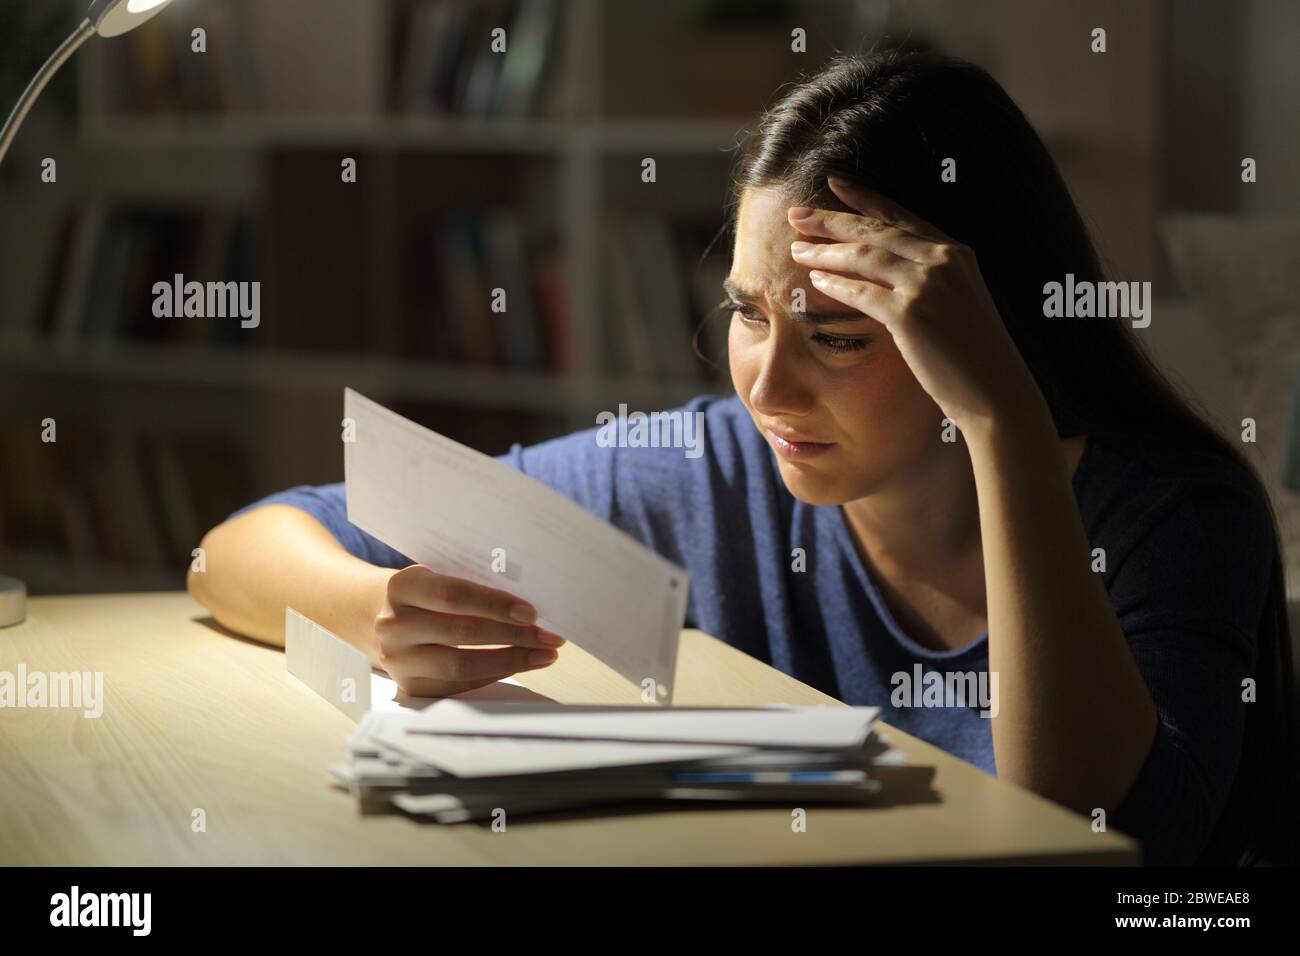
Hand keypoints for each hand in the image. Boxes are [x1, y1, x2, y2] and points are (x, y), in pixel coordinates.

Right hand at [373, 564, 564, 696]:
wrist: (369, 614)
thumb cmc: (420, 591)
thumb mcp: (434, 575)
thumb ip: (470, 584)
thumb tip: (527, 604)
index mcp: (401, 587)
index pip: (453, 596)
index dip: (494, 604)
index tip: (531, 612)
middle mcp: (393, 625)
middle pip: (461, 633)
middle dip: (513, 636)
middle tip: (549, 636)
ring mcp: (397, 659)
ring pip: (460, 666)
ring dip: (510, 661)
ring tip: (543, 654)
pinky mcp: (408, 684)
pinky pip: (457, 685)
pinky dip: (493, 675)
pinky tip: (519, 665)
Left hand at [788, 176, 1046, 434]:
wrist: (995, 390)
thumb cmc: (974, 355)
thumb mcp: (957, 302)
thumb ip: (929, 279)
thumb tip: (888, 271)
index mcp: (955, 253)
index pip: (900, 216)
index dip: (864, 198)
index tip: (834, 184)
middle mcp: (943, 260)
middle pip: (875, 230)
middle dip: (831, 219)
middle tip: (797, 213)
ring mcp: (927, 285)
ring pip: (863, 256)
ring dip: (825, 250)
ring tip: (796, 247)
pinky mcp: (910, 313)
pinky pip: (861, 292)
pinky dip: (835, 284)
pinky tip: (814, 280)